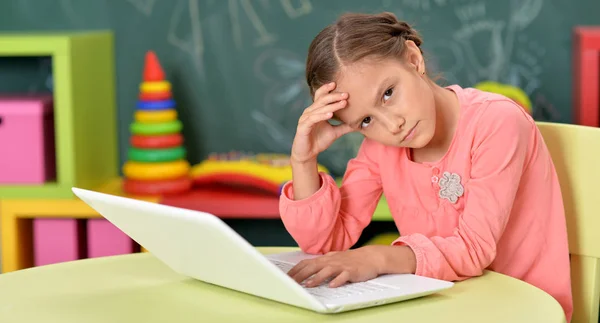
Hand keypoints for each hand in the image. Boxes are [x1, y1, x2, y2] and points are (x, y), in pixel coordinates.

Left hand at [287, 245, 416, 287]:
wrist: (371, 257)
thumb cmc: (351, 260)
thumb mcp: (333, 259)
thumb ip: (321, 264)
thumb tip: (305, 268)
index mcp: (326, 259)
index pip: (306, 263)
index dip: (296, 270)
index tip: (286, 277)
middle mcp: (332, 261)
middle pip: (313, 266)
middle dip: (301, 275)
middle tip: (291, 282)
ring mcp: (342, 266)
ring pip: (327, 271)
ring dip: (317, 278)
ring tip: (309, 284)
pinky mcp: (352, 271)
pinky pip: (344, 276)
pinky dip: (338, 280)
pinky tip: (332, 285)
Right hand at [291, 82, 353, 163]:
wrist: (307, 154)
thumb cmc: (319, 141)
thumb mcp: (335, 132)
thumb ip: (345, 126)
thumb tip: (358, 123)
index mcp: (316, 111)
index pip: (320, 96)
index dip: (327, 89)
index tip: (337, 84)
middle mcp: (309, 112)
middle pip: (321, 100)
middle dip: (334, 96)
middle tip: (346, 95)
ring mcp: (305, 119)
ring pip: (318, 109)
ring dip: (331, 106)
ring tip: (342, 103)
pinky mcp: (303, 127)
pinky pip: (313, 119)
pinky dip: (321, 116)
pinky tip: (330, 114)